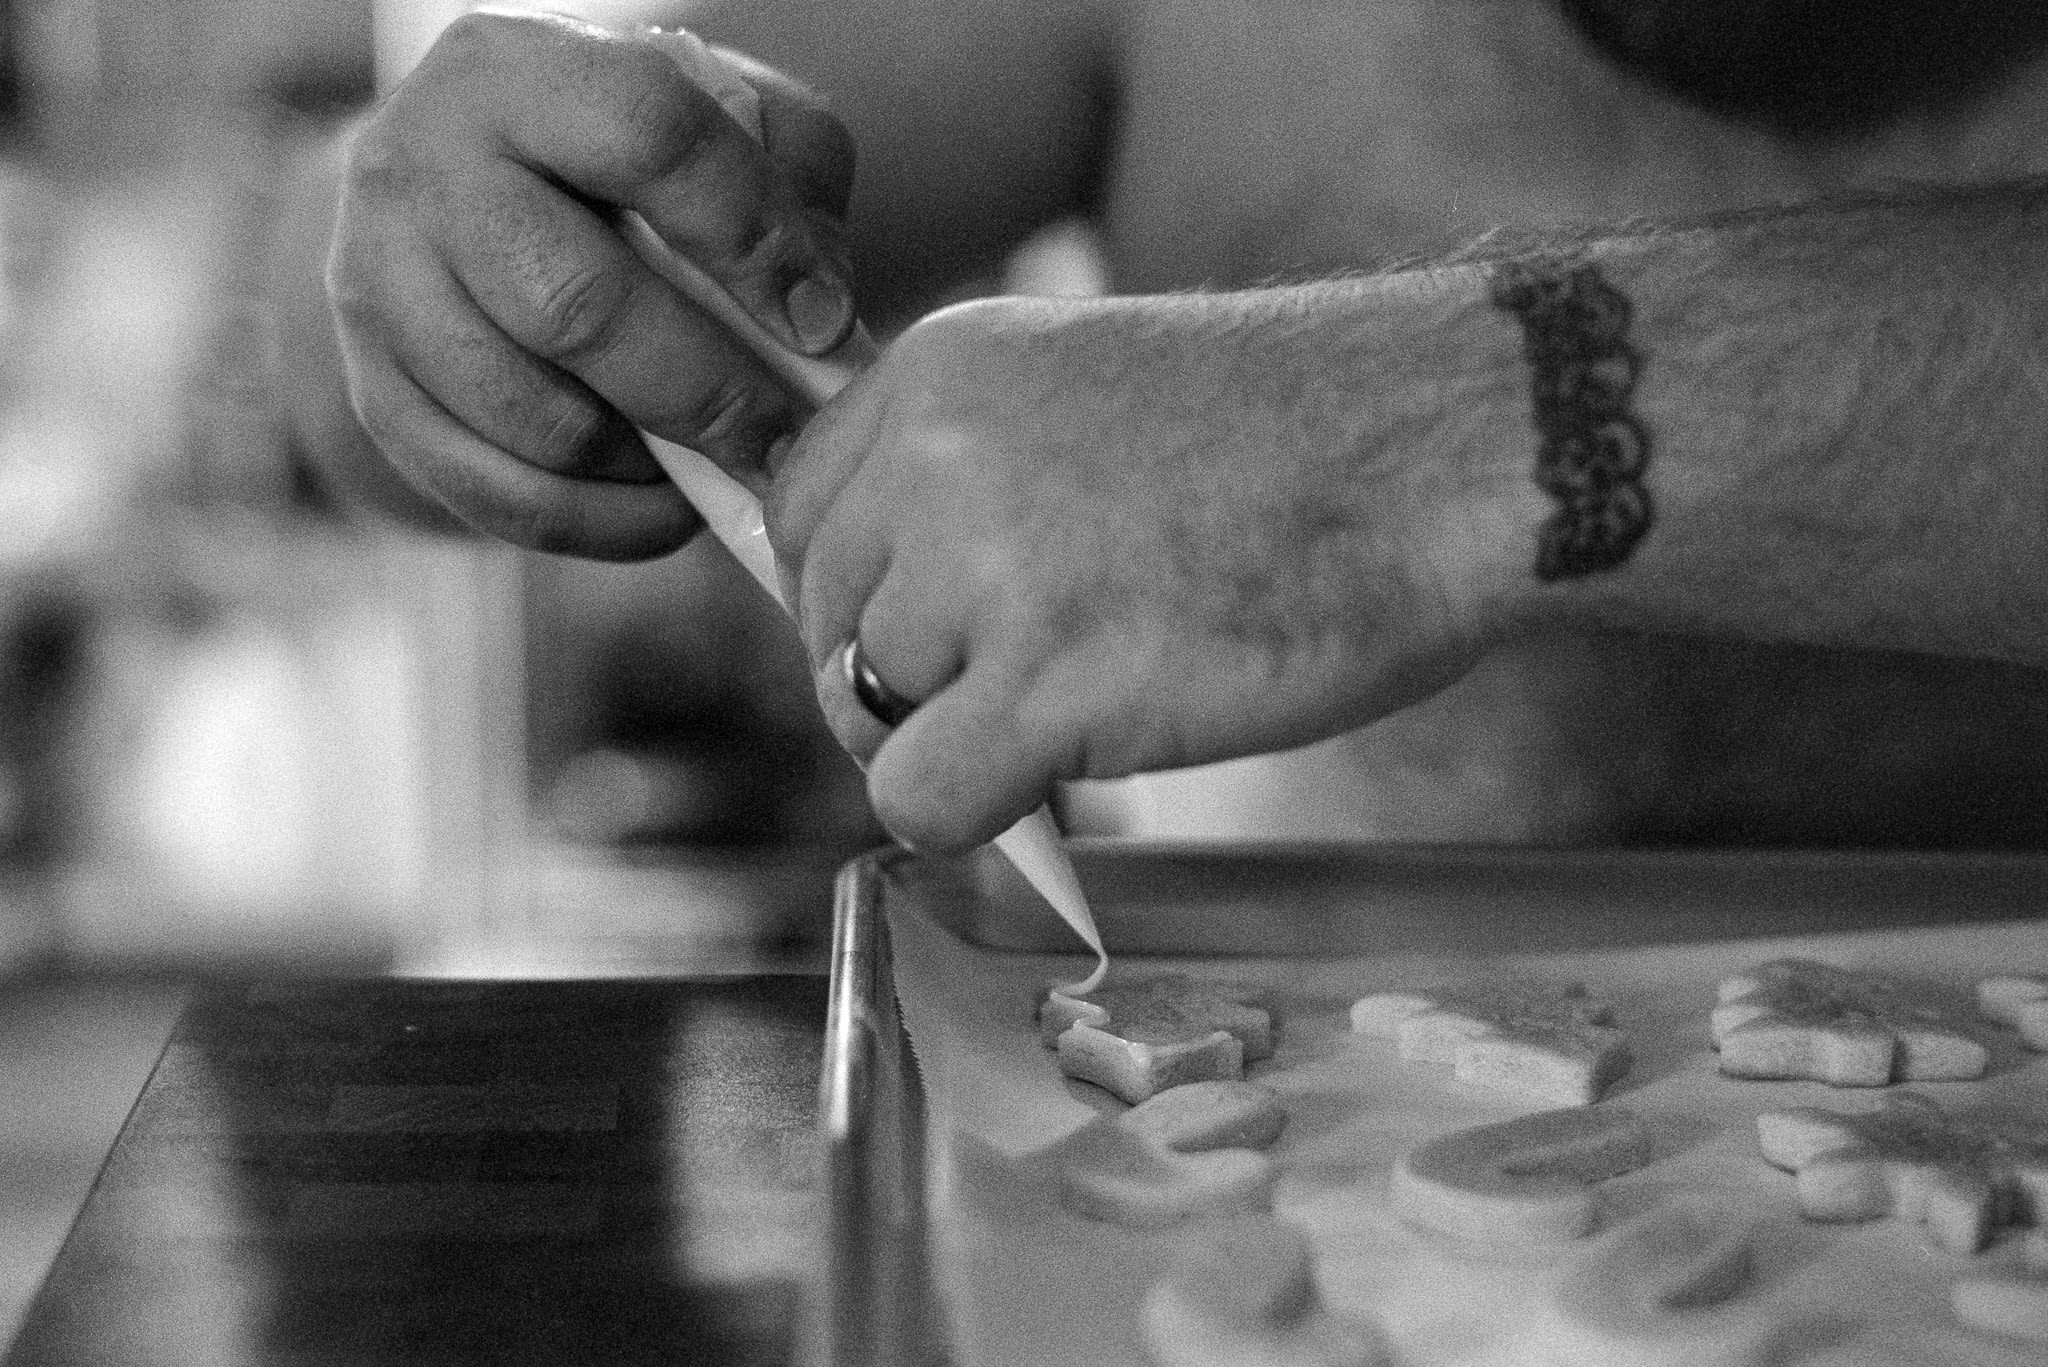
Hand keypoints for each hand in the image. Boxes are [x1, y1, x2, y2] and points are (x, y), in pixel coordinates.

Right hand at [327, 11, 857, 559]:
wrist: (453, 190)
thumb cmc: (618, 156)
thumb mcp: (711, 116)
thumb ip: (788, 176)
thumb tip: (819, 312)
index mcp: (519, 71)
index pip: (650, 139)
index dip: (752, 240)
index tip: (822, 323)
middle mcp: (422, 166)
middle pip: (577, 306)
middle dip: (709, 394)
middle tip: (790, 442)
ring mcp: (377, 285)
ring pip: (536, 419)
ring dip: (652, 467)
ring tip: (725, 466)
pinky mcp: (373, 392)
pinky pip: (496, 494)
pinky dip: (600, 523)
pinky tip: (663, 507)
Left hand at [769, 284, 1524, 849]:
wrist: (1448, 447)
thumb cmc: (1304, 435)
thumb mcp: (1090, 389)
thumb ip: (969, 470)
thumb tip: (884, 611)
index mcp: (942, 367)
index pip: (798, 512)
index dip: (856, 595)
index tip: (936, 631)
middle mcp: (939, 454)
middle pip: (826, 623)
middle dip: (905, 678)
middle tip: (1021, 688)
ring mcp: (990, 566)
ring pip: (867, 715)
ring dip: (961, 737)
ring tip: (1086, 704)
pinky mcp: (1053, 681)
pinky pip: (919, 798)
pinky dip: (973, 817)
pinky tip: (1056, 779)